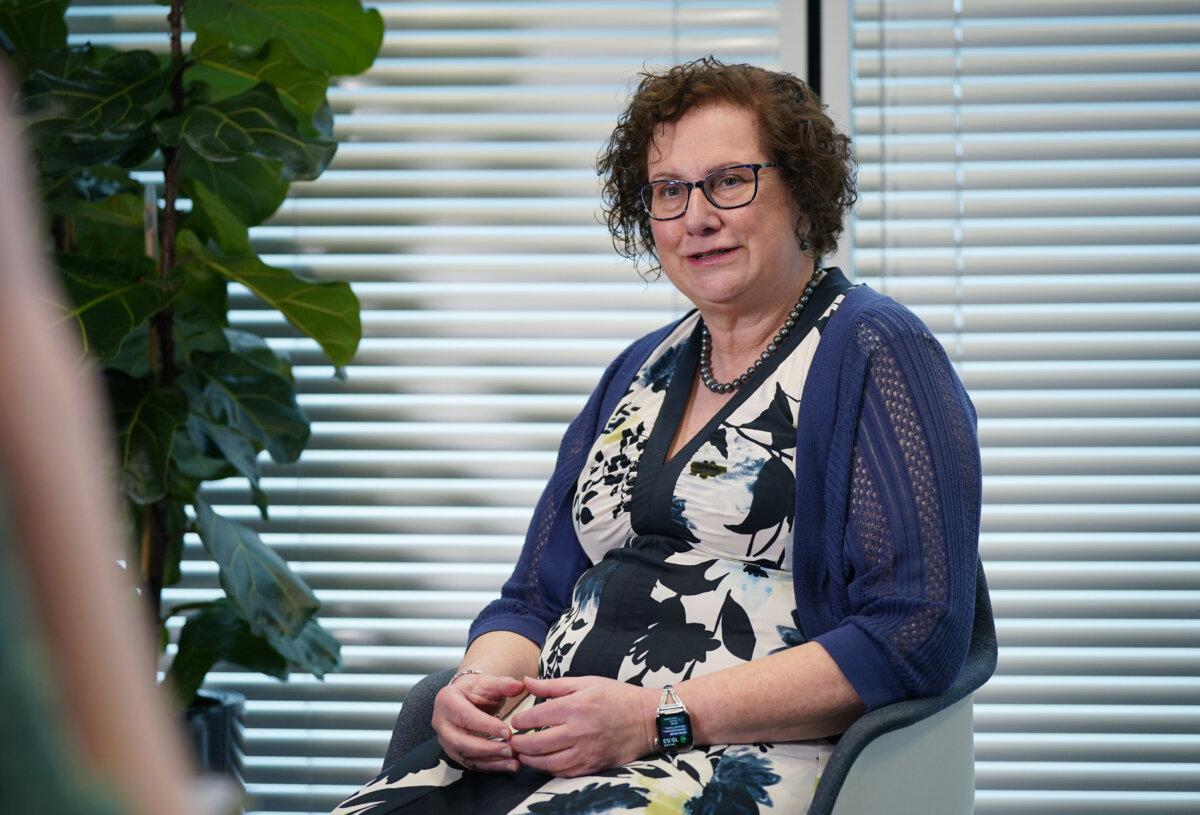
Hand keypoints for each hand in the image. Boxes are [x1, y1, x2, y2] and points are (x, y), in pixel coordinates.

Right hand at [432, 673, 525, 772]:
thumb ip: (504, 684)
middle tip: (511, 750)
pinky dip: (490, 767)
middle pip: (461, 741)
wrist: (466, 698)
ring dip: (491, 761)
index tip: (508, 732)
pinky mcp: (454, 753)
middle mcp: (441, 723)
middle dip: (487, 748)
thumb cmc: (477, 690)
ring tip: (514, 762)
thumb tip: (520, 685)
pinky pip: (471, 764)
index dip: (486, 726)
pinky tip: (508, 765)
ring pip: (466, 756)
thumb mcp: (489, 683)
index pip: (465, 716)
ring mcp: (445, 741)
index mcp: (447, 701)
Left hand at [509, 676, 657, 776]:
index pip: (535, 717)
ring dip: (530, 760)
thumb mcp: (586, 682)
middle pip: (536, 744)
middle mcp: (579, 731)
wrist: (648, 718)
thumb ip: (553, 685)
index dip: (520, 721)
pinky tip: (544, 762)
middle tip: (512, 741)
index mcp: (575, 706)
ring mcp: (586, 751)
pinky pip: (564, 772)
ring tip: (523, 754)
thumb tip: (526, 682)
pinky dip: (549, 769)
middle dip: (519, 744)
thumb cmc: (616, 696)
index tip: (516, 722)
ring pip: (547, 763)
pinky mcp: (593, 766)